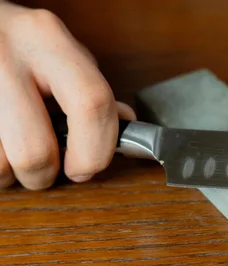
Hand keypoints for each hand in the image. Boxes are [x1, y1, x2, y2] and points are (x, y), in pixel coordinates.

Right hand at [0, 1, 134, 189]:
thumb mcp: (58, 51)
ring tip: (12, 150)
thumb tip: (125, 123)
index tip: (86, 168)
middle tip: (45, 167)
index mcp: (46, 39)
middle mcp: (7, 56)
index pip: (91, 104)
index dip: (95, 151)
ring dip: (10, 172)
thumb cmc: (17, 44)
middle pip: (34, 151)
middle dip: (44, 174)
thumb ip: (89, 88)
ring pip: (0, 165)